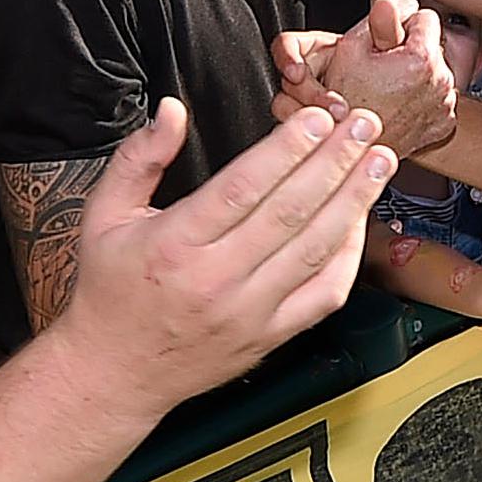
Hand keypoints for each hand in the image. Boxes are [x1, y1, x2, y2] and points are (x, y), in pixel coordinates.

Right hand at [57, 101, 395, 409]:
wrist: (116, 371)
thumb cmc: (112, 288)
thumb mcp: (103, 214)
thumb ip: (139, 157)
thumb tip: (173, 110)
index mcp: (173, 244)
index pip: (241, 189)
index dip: (285, 151)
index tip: (316, 119)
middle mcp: (214, 280)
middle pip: (289, 213)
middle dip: (334, 163)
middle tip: (363, 125)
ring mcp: (248, 313)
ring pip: (314, 250)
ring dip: (353, 202)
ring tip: (378, 162)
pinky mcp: (269, 337)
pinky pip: (323, 294)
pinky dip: (349, 255)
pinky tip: (360, 219)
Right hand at [268, 0, 457, 156]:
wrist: (353, 146)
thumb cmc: (347, 102)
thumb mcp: (351, 49)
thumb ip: (380, 19)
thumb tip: (396, 2)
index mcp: (422, 58)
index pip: (426, 16)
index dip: (403, 23)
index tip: (390, 36)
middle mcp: (442, 81)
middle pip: (433, 45)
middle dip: (412, 49)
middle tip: (385, 65)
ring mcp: (445, 104)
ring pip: (437, 71)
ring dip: (419, 74)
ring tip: (391, 86)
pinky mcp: (444, 123)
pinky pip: (439, 98)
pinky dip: (423, 98)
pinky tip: (401, 103)